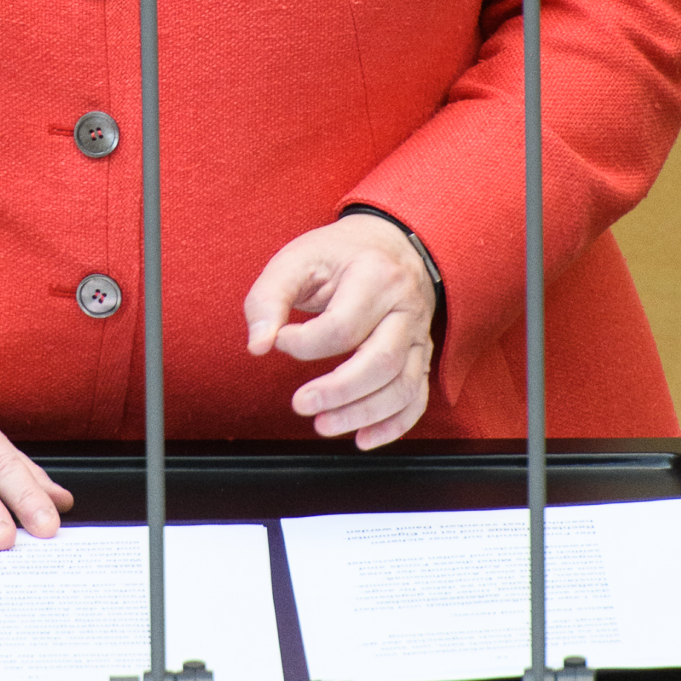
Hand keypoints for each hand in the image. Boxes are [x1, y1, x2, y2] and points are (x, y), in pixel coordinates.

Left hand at [243, 216, 435, 449]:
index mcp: (375, 276)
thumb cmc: (338, 254)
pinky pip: (419, 395)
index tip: (281, 340)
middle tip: (301, 405)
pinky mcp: (422, 354)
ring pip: (404, 385)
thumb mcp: (296, 259)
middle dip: (339, 392)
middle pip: (382, 361)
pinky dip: (395, 425)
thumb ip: (269, 299)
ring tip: (325, 426)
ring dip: (364, 414)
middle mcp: (405, 306)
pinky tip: (364, 438)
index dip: (305, 344)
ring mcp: (419, 333)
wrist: (389, 242)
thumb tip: (258, 345)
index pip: (343, 326)